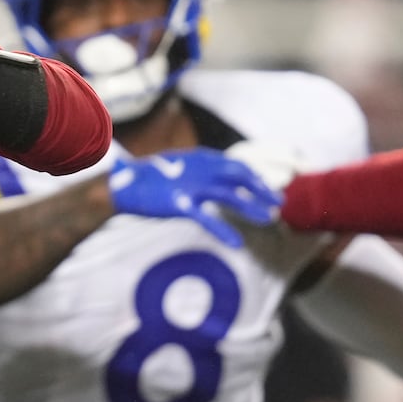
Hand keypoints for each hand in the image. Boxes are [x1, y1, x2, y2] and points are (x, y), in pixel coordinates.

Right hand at [108, 147, 281, 246]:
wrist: (123, 186)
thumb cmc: (151, 178)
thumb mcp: (180, 166)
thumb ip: (201, 170)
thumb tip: (220, 178)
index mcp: (200, 158)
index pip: (236, 166)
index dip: (256, 178)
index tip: (269, 189)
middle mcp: (199, 168)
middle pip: (239, 177)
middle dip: (261, 189)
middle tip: (278, 203)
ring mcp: (189, 185)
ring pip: (229, 196)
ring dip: (251, 207)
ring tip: (268, 220)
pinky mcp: (178, 203)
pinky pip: (206, 218)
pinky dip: (223, 230)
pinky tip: (236, 243)